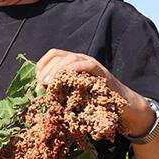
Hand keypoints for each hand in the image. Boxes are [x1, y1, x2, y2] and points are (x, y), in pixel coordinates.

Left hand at [36, 49, 152, 135]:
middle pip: (58, 56)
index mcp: (70, 62)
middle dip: (46, 69)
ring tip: (49, 83)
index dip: (41, 65)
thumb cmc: (92, 99)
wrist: (121, 104)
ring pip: (69, 58)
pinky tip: (65, 78)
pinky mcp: (100, 70)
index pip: (52, 55)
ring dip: (56, 70)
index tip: (37, 79)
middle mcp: (79, 59)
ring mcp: (90, 63)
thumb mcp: (71, 92)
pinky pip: (86, 65)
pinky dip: (74, 69)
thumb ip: (57, 89)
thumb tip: (37, 93)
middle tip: (41, 84)